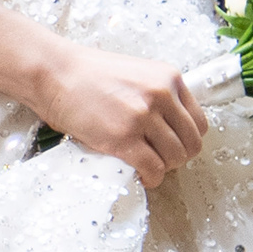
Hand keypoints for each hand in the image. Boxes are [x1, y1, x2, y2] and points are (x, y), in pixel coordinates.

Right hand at [27, 38, 208, 188]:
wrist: (54, 73)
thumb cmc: (88, 74)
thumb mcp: (136, 74)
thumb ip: (158, 95)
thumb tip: (170, 130)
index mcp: (169, 78)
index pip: (198, 122)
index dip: (186, 139)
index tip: (171, 145)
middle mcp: (162, 95)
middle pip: (191, 144)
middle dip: (177, 157)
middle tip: (158, 158)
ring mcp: (143, 116)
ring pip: (175, 158)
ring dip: (163, 168)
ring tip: (145, 165)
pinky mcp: (123, 137)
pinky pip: (153, 169)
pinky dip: (150, 178)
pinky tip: (139, 175)